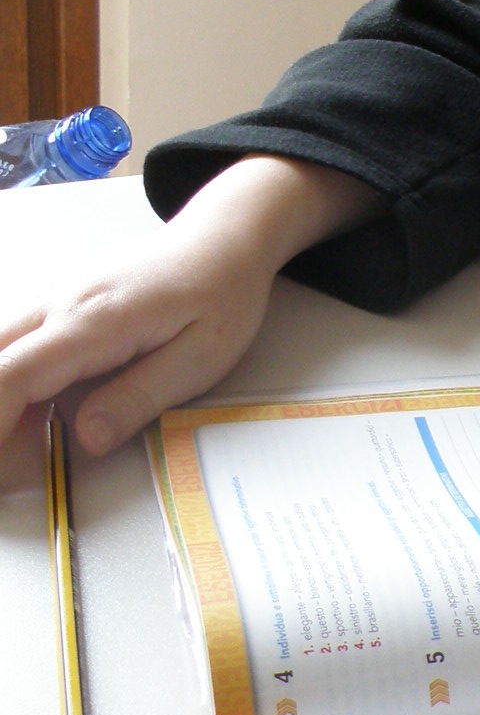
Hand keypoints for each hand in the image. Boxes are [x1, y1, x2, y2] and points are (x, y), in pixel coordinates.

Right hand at [0, 155, 384, 469]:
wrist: (222, 240)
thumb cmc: (220, 294)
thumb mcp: (200, 358)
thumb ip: (138, 399)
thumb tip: (86, 439)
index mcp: (91, 323)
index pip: (11, 376)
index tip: (2, 475)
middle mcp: (58, 306)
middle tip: (15, 471)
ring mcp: (52, 302)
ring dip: (2, 403)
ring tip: (31, 448)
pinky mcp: (57, 306)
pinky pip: (14, 347)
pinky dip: (13, 384)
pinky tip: (42, 414)